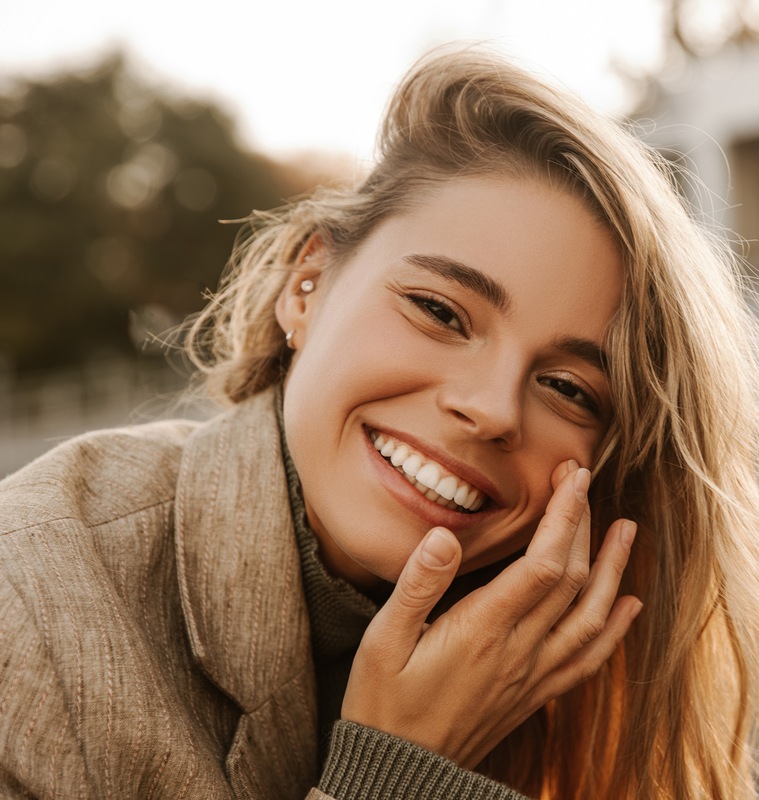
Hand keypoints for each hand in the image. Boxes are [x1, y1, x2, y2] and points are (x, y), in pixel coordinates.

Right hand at [341, 462, 641, 768]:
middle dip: (585, 526)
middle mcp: (518, 650)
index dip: (564, 517)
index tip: (572, 477)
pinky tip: (627, 609)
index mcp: (483, 630)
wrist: (402, 771)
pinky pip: (586, 660)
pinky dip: (613, 631)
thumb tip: (445, 535)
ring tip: (627, 532)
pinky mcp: (534, 693)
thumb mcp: (384, 638)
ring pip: (589, 617)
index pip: (543, 564)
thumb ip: (417, 585)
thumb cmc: (385, 699)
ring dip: (613, 572)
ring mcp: (532, 674)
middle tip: (587, 482)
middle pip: (572, 581)